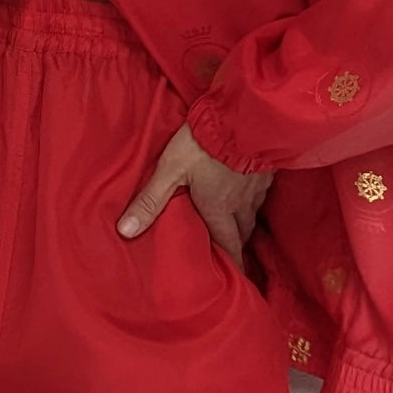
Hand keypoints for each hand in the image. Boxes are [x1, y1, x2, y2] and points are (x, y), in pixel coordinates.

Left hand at [117, 123, 273, 272]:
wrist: (242, 114)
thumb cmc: (203, 145)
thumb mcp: (170, 170)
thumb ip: (149, 200)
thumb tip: (125, 232)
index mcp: (218, 209)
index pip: (227, 245)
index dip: (232, 264)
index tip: (236, 278)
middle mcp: (241, 204)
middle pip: (242, 232)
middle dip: (237, 243)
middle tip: (230, 251)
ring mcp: (256, 186)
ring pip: (253, 212)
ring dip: (245, 221)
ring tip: (237, 224)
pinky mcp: (266, 168)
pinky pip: (261, 191)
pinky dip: (254, 197)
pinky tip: (248, 190)